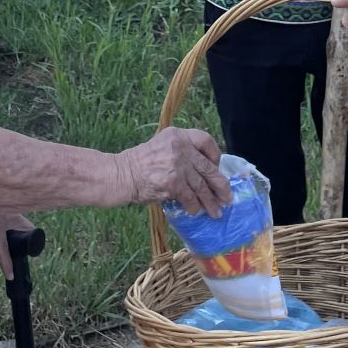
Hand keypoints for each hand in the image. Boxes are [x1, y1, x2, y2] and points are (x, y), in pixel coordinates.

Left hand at [0, 210, 35, 278]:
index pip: (3, 247)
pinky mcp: (8, 202)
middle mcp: (8, 212)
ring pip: (20, 222)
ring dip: (8, 230)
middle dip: (15, 238)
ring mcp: (10, 206)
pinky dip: (5, 222)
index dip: (6, 263)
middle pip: (24, 229)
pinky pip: (14, 215)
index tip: (11, 276)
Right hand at [114, 126, 230, 215]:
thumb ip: (182, 152)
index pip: (205, 140)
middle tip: (227, 198)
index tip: (216, 168)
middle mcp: (180, 147)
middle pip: (208, 167)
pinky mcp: (173, 183)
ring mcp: (177, 165)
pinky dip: (194, 206)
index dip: (215, 155)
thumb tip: (205, 172)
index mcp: (178, 135)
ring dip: (210, 201)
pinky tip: (195, 211)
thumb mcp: (162, 146)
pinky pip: (190, 197)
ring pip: (201, 186)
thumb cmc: (140, 163)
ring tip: (216, 211)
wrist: (121, 175)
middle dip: (220, 185)